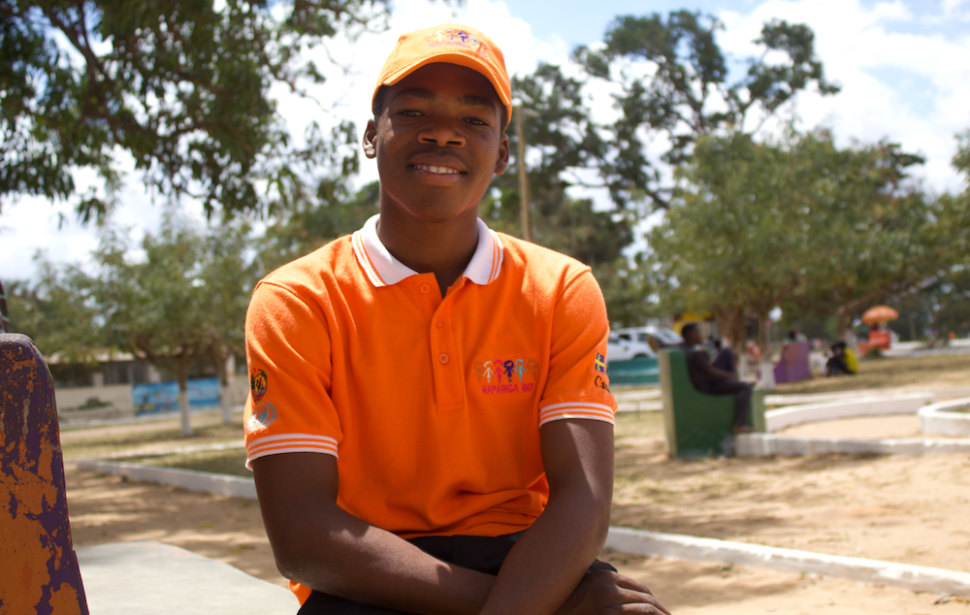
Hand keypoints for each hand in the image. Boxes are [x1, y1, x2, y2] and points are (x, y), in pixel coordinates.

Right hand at [555, 570, 670, 613]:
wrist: (548, 609)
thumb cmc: (561, 596)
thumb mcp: (579, 579)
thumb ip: (597, 572)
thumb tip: (613, 570)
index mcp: (606, 577)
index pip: (640, 588)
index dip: (652, 601)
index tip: (659, 609)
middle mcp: (610, 588)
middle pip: (645, 599)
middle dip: (660, 611)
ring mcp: (609, 604)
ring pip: (645, 610)